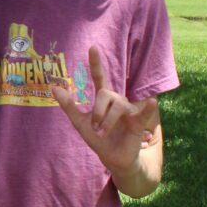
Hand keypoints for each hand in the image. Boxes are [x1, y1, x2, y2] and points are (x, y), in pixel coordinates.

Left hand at [51, 46, 159, 176]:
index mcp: (103, 100)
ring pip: (117, 106)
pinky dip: (148, 108)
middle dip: (97, 111)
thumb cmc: (98, 139)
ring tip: (102, 133)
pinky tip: (152, 101)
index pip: (100, 78)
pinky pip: (143, 113)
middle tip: (95, 128)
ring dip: (106, 121)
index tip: (92, 48)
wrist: (112, 158)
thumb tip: (54, 88)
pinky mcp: (138, 123)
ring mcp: (129, 111)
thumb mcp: (80, 123)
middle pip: (106, 94)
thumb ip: (69, 106)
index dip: (96, 64)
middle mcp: (117, 101)